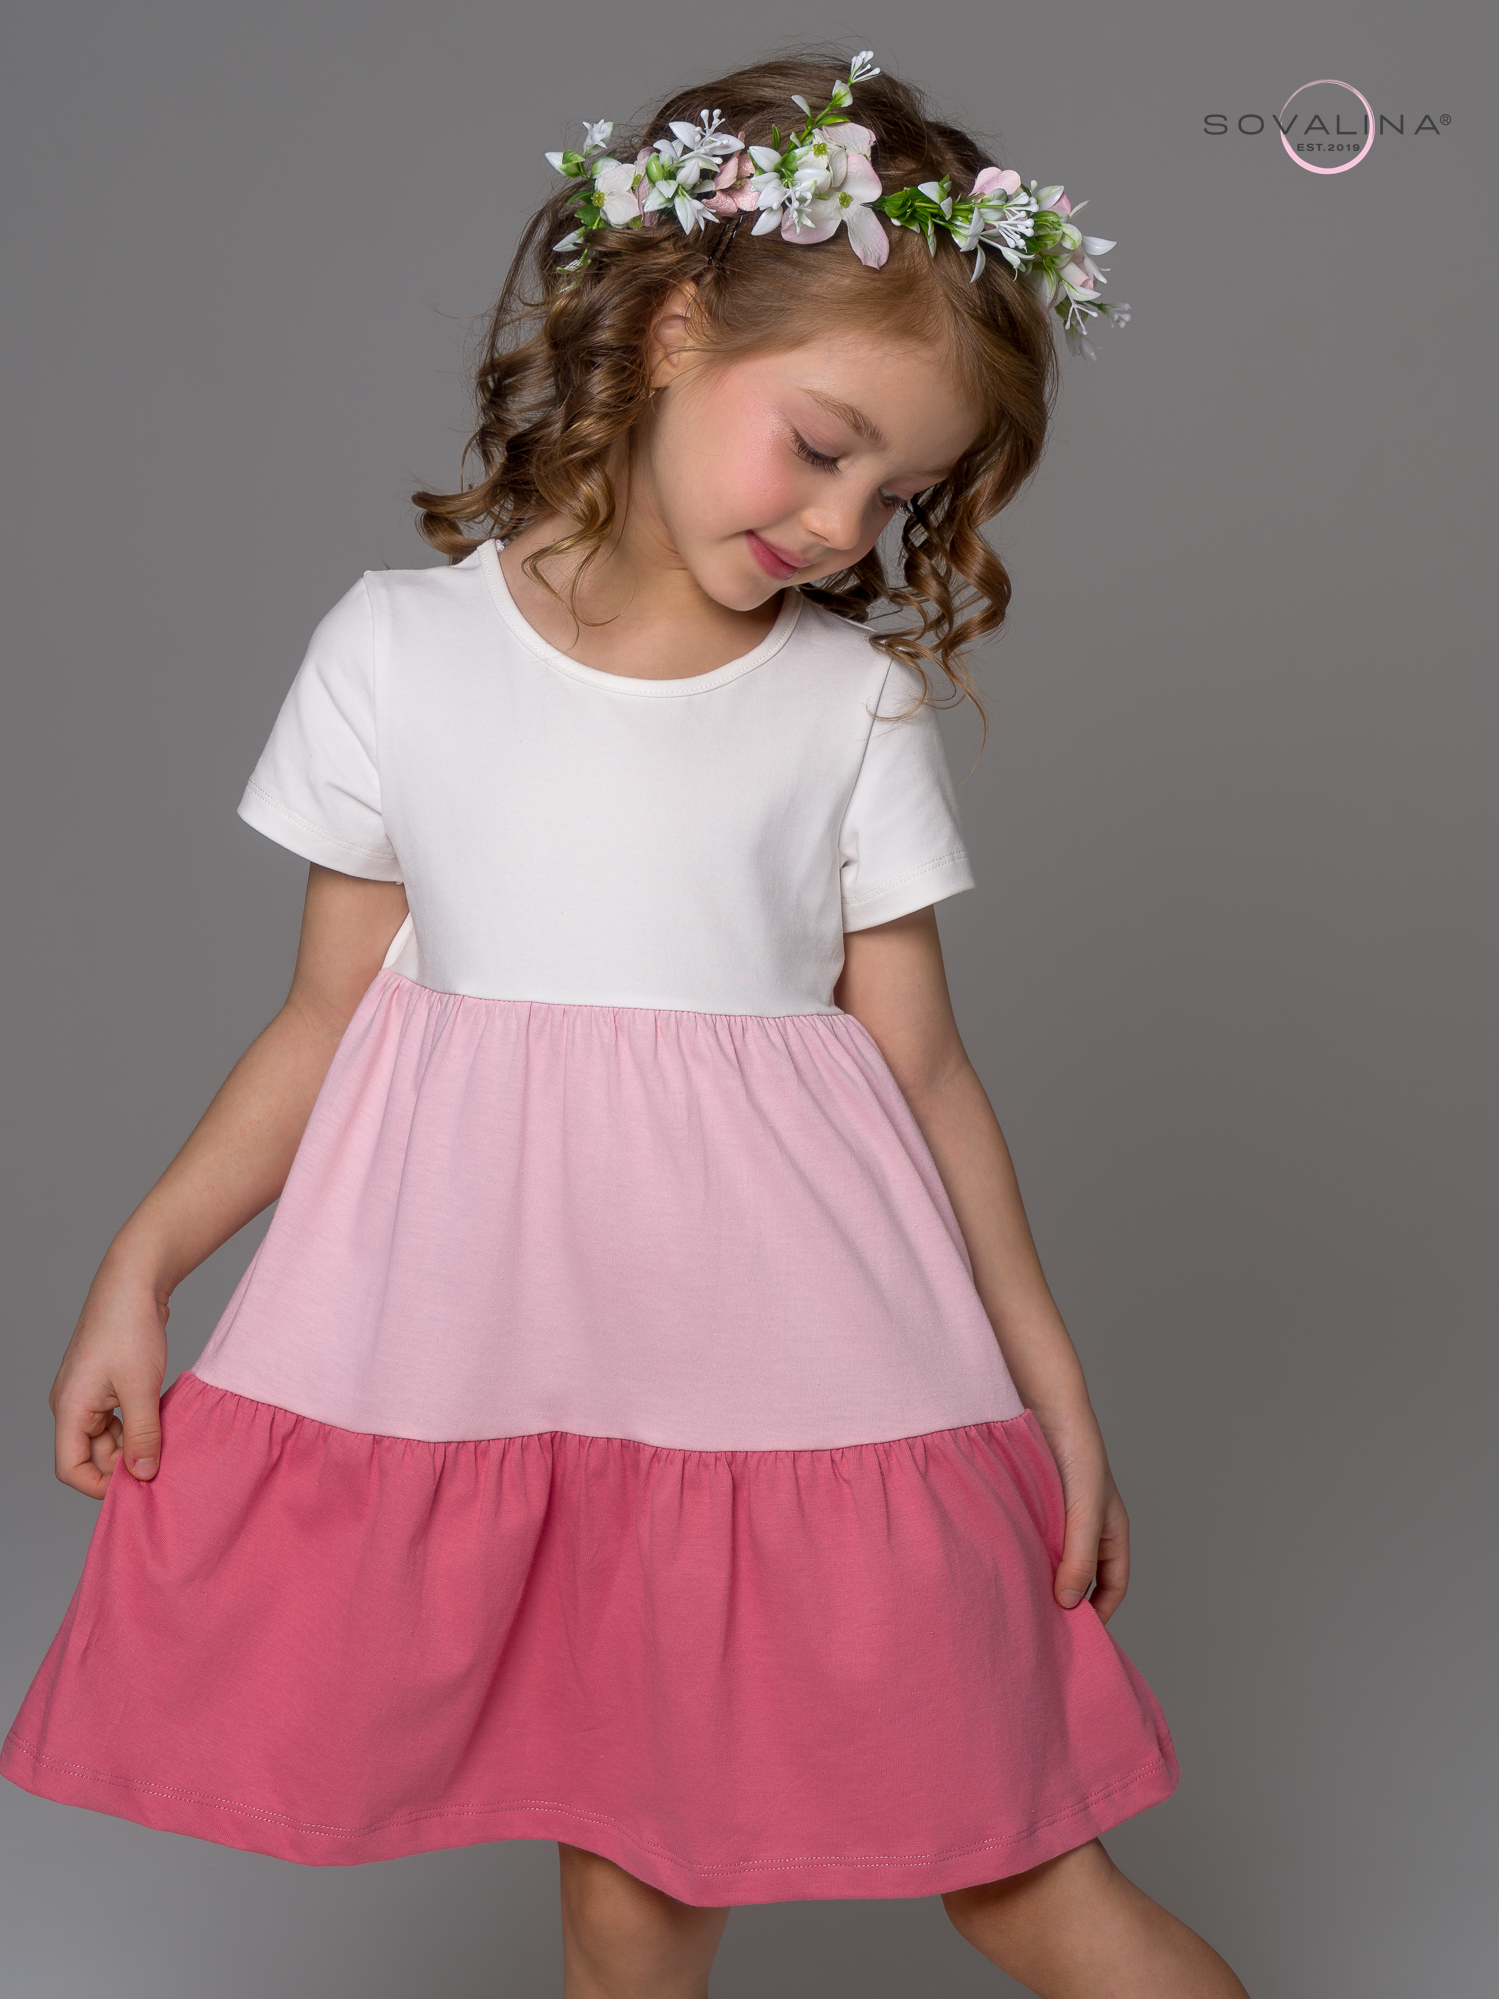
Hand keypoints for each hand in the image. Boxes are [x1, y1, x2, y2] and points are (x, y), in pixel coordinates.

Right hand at [49, 1252, 168, 1499]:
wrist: (134, 1280)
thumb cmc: (130, 1327)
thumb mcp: (141, 1387)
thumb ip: (142, 1435)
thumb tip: (144, 1475)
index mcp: (69, 1408)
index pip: (71, 1468)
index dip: (100, 1485)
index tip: (138, 1485)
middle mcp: (71, 1405)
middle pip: (90, 1456)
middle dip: (123, 1464)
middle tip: (162, 1464)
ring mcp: (87, 1395)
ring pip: (107, 1438)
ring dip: (133, 1444)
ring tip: (166, 1442)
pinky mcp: (105, 1385)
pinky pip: (116, 1419)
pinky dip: (137, 1426)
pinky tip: (162, 1422)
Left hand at [1037, 1412, 1130, 1623]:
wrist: (1045, 1404)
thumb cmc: (1079, 1453)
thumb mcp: (1086, 1512)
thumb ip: (1079, 1558)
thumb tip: (1067, 1605)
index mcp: (1111, 1530)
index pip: (1114, 1584)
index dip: (1101, 1611)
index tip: (1076, 1634)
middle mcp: (1085, 1527)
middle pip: (1082, 1577)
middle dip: (1066, 1601)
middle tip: (1042, 1627)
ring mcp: (1057, 1516)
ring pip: (1051, 1559)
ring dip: (1040, 1579)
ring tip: (1019, 1601)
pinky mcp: (1031, 1505)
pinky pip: (1029, 1539)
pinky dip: (1021, 1556)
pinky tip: (1004, 1566)